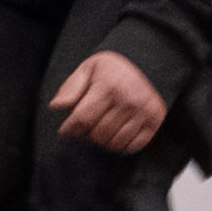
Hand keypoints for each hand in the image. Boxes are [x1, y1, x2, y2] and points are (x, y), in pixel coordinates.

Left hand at [53, 48, 170, 154]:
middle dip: (88, 134)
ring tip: (103, 129)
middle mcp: (128, 99)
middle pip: (98, 134)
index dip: (70, 128)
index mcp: (108, 86)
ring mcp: (144, 111)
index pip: (83, 118)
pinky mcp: (155, 121)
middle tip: (88, 126)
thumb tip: (56, 106)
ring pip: (114, 143)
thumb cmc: (112, 69)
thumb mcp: (88, 69)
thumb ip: (71, 87)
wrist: (147, 64)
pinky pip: (132, 146)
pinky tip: (118, 133)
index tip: (66, 130)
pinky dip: (122, 145)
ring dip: (104, 141)